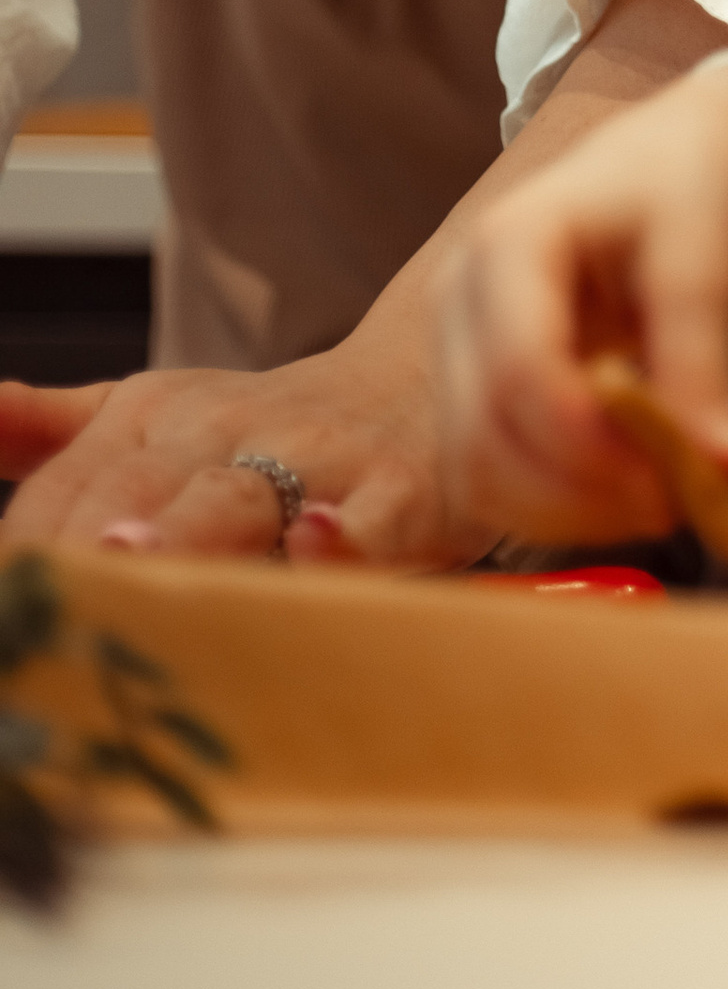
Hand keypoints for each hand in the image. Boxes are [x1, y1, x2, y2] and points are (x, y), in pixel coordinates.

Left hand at [0, 328, 487, 567]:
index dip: (18, 554)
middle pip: (134, 492)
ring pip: (239, 501)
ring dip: (185, 534)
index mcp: (149, 418)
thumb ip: (41, 429)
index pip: (60, 491)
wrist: (424, 377)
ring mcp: (314, 462)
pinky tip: (317, 546)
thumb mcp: (145, 413)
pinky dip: (343, 541)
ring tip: (134, 559)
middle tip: (41, 592)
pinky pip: (369, 527)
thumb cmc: (272, 426)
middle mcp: (223, 432)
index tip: (5, 611)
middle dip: (82, 546)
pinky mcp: (401, 498)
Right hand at [437, 61, 727, 545]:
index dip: (586, 446)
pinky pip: (487, 477)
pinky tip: (620, 493)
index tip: (669, 487)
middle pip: (483, 435)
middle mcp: (458, 298)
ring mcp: (452, 349)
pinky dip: (550, 507)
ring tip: (655, 501)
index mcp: (507, 241)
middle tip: (673, 507)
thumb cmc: (680, 189)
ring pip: (474, 472)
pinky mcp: (468, 392)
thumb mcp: (700, 256)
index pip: (520, 370)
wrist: (661, 162)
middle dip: (576, 493)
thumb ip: (703, 365)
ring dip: (562, 514)